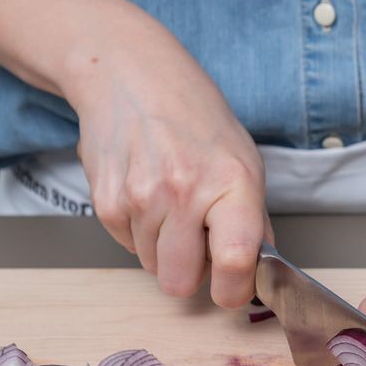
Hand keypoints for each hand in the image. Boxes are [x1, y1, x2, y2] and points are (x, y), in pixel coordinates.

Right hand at [63, 31, 269, 307]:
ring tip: (169, 203)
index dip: (234, 290)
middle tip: (196, 239)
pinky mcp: (106, 203)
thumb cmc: (193, 116)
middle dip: (189, 272)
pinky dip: (139, 231)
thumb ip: (253, 220)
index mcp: (230, 183)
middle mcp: (184, 192)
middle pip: (180, 283)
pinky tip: (145, 192)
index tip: (231, 288)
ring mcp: (140, 198)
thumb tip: (259, 271)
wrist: (128, 74)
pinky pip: (128, 246)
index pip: (235, 262)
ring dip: (163, 247)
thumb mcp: (243, 160)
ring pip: (152, 267)